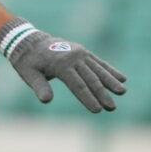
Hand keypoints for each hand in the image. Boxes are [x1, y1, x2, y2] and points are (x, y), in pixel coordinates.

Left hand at [0, 21, 126, 112]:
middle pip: (91, 79)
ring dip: (111, 81)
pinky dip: (110, 70)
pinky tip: (122, 78)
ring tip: (122, 92)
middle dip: (102, 94)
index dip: (88, 99)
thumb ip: (39, 87)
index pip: (78, 86)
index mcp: (61, 64)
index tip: (97, 110)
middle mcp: (73, 57)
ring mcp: (80, 53)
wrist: (29, 41)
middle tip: (112, 108)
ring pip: (98, 69)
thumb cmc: (28, 62)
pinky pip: (98, 62)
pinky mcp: (82, 52)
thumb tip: (46, 100)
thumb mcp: (29, 74)